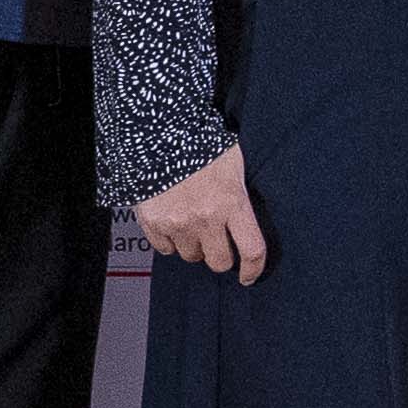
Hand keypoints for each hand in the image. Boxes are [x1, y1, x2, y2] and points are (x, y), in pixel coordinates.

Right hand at [136, 146, 266, 281]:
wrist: (160, 132)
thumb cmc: (201, 143)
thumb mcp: (234, 166)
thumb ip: (239, 196)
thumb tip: (246, 219)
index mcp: (232, 202)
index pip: (252, 250)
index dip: (253, 269)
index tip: (249, 275)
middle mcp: (206, 218)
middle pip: (219, 261)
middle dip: (221, 255)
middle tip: (218, 243)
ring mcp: (178, 223)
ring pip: (191, 256)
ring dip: (194, 246)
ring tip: (192, 223)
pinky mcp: (154, 223)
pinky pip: (165, 249)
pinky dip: (170, 241)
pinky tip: (173, 222)